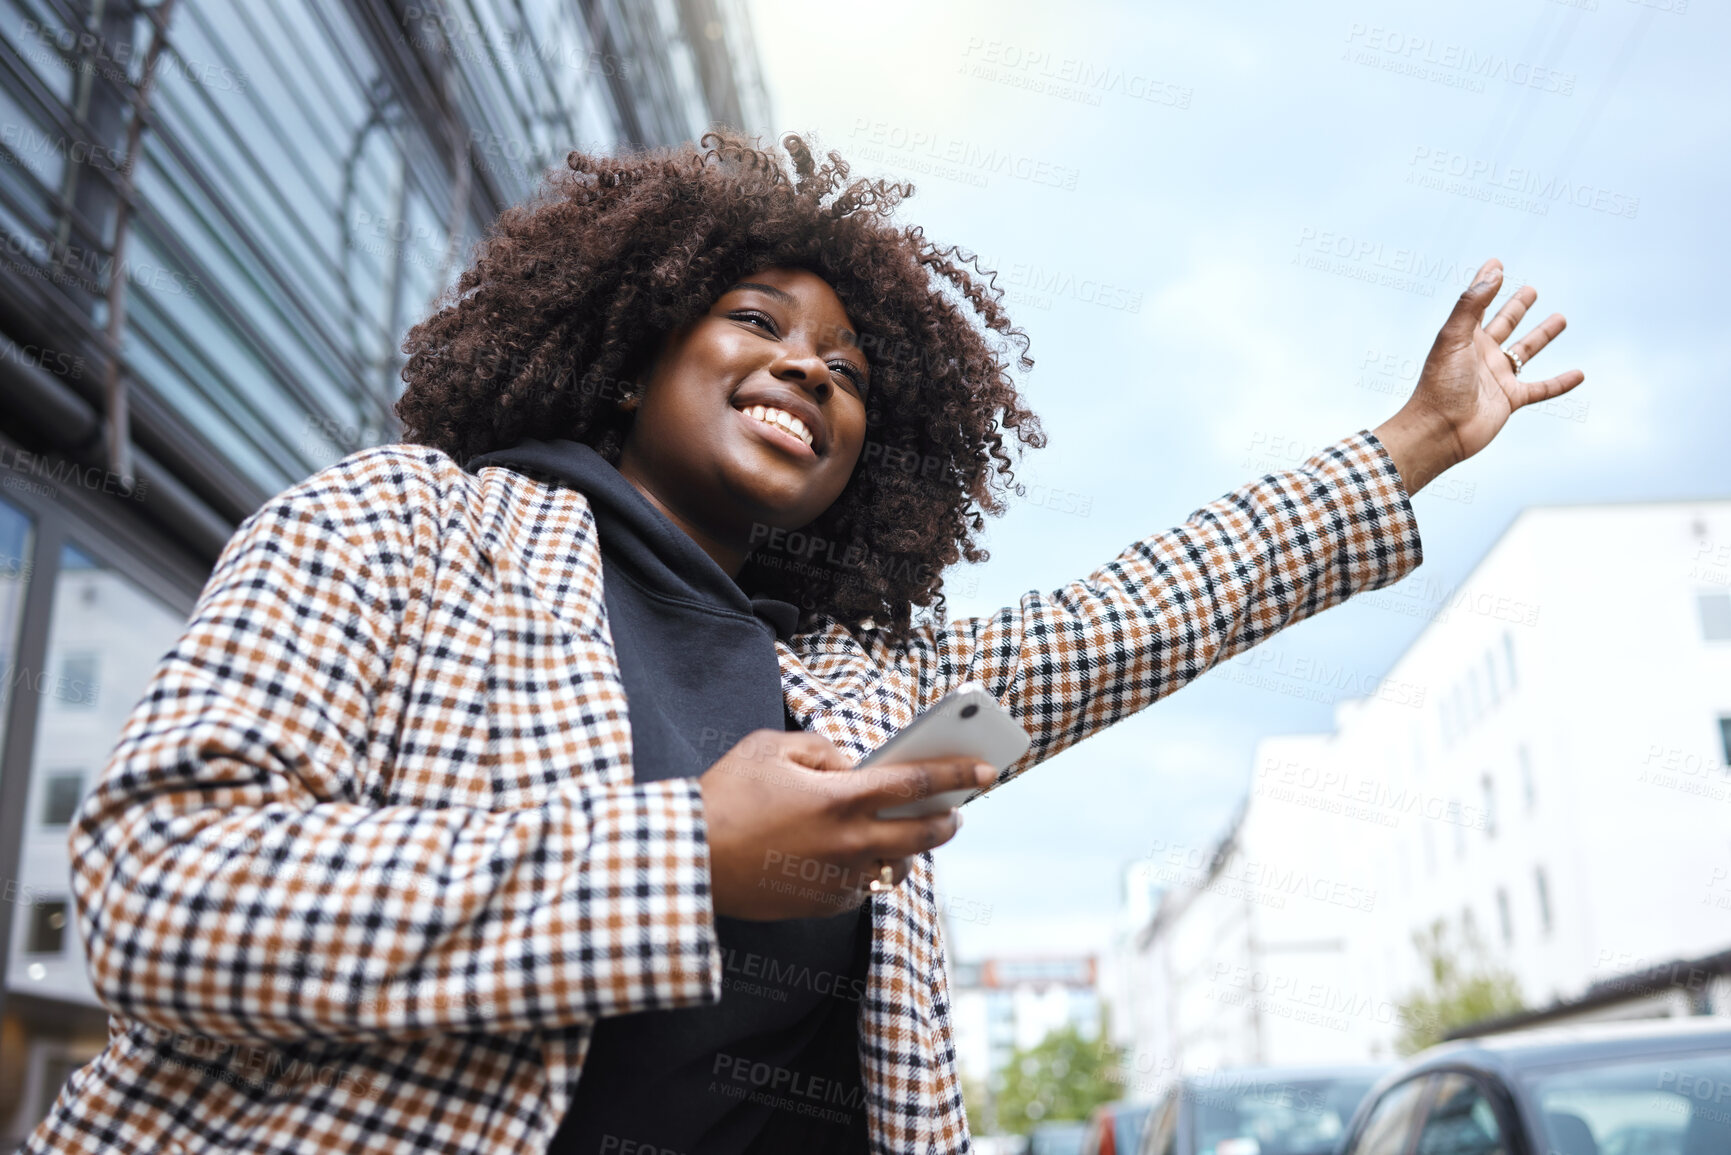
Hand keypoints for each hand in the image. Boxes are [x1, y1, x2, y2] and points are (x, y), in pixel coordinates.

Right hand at [696, 729, 993, 919]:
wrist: (689, 861)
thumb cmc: (725, 797)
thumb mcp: (769, 748)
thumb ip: (819, 749)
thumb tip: (849, 765)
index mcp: (840, 798)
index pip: (917, 784)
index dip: (957, 775)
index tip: (986, 769)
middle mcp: (849, 842)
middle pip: (923, 834)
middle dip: (948, 819)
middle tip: (956, 810)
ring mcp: (839, 879)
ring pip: (897, 867)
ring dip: (909, 850)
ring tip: (909, 834)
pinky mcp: (823, 904)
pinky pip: (863, 887)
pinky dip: (869, 869)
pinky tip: (860, 855)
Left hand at [1374, 258, 1584, 494]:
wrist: (1440, 430)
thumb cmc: (1441, 383)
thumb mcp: (1454, 337)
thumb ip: (1472, 304)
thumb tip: (1495, 272)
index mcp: (1465, 338)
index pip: (1478, 304)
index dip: (1488, 284)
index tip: (1497, 263)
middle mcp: (1481, 354)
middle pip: (1505, 324)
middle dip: (1517, 307)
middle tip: (1531, 290)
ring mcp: (1497, 377)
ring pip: (1525, 352)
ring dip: (1542, 335)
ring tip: (1561, 318)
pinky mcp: (1510, 399)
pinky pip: (1541, 389)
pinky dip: (1560, 383)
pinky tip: (1580, 374)